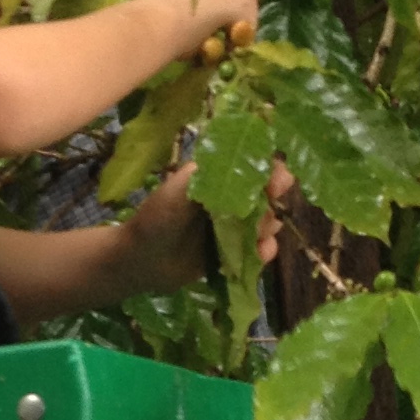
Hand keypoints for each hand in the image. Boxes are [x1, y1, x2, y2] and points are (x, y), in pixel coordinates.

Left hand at [111, 156, 295, 294]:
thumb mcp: (179, 188)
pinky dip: (265, 252)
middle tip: (266, 211)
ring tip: (260, 235)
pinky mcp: (232, 254)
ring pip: (267, 224)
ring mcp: (233, 228)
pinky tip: (261, 254)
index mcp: (218, 178)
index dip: (271, 172)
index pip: (254, 167)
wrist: (140, 261)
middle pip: (267, 196)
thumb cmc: (156, 218)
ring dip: (269, 228)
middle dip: (272, 202)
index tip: (278, 181)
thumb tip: (244, 158)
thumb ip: (208, 172)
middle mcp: (230, 201)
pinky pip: (258, 251)